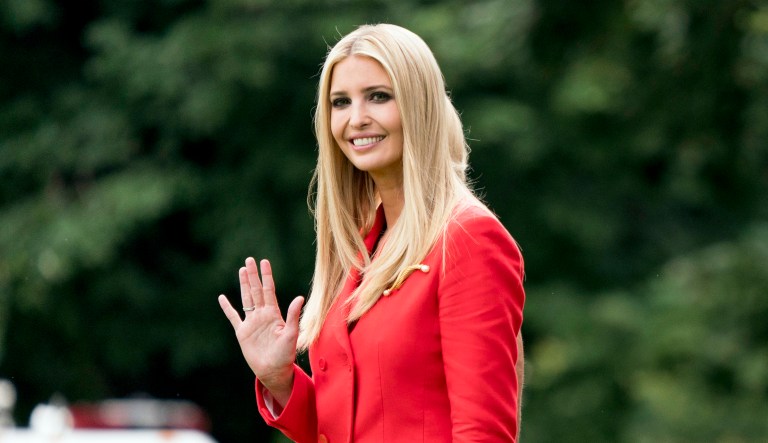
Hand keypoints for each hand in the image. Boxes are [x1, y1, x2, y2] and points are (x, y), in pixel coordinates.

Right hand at [218, 257, 303, 404]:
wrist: (273, 371)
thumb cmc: (285, 355)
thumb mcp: (291, 334)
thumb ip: (292, 316)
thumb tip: (299, 297)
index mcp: (274, 314)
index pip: (269, 290)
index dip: (267, 276)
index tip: (264, 262)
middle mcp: (262, 315)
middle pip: (256, 291)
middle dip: (253, 276)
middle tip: (250, 260)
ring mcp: (252, 323)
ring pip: (246, 299)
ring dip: (244, 285)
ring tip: (241, 270)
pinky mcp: (242, 333)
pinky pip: (233, 317)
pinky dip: (227, 308)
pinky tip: (222, 298)